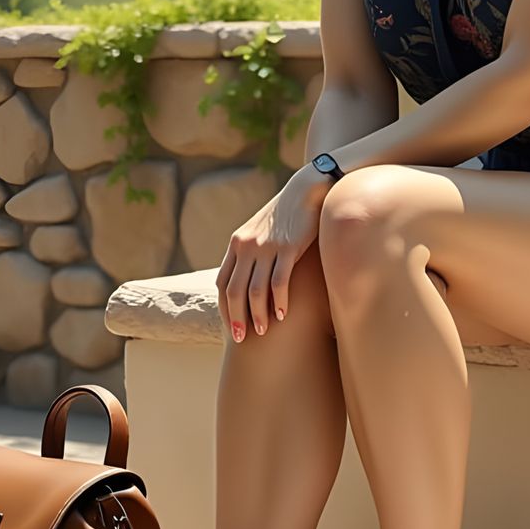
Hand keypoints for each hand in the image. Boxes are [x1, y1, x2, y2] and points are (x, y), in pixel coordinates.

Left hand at [216, 167, 329, 340]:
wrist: (307, 190)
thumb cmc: (286, 216)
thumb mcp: (261, 232)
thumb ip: (251, 253)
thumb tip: (248, 282)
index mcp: (237, 244)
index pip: (222, 282)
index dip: (224, 308)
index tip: (231, 327)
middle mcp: (247, 245)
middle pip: (235, 290)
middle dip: (236, 318)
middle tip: (242, 338)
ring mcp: (267, 246)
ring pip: (256, 290)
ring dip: (257, 315)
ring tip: (262, 331)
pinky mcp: (288, 247)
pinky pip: (279, 282)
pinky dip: (280, 302)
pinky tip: (283, 315)